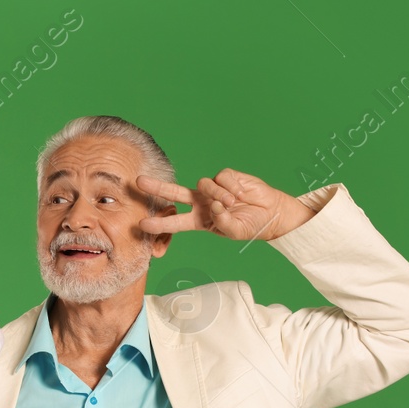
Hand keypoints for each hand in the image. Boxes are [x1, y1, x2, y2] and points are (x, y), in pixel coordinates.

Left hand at [138, 169, 313, 241]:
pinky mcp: (226, 177)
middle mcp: (202, 203)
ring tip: (232, 203)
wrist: (270, 214)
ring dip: (217, 195)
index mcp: (199, 220)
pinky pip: (221, 178)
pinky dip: (230, 187)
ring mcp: (212, 190)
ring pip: (203, 185)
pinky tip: (240, 193)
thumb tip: (215, 204)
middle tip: (138, 181)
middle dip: (157, 187)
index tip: (141, 224)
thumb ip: (222, 221)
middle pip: (174, 193)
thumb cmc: (250, 226)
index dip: (159, 223)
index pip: (175, 222)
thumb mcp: (234, 231)